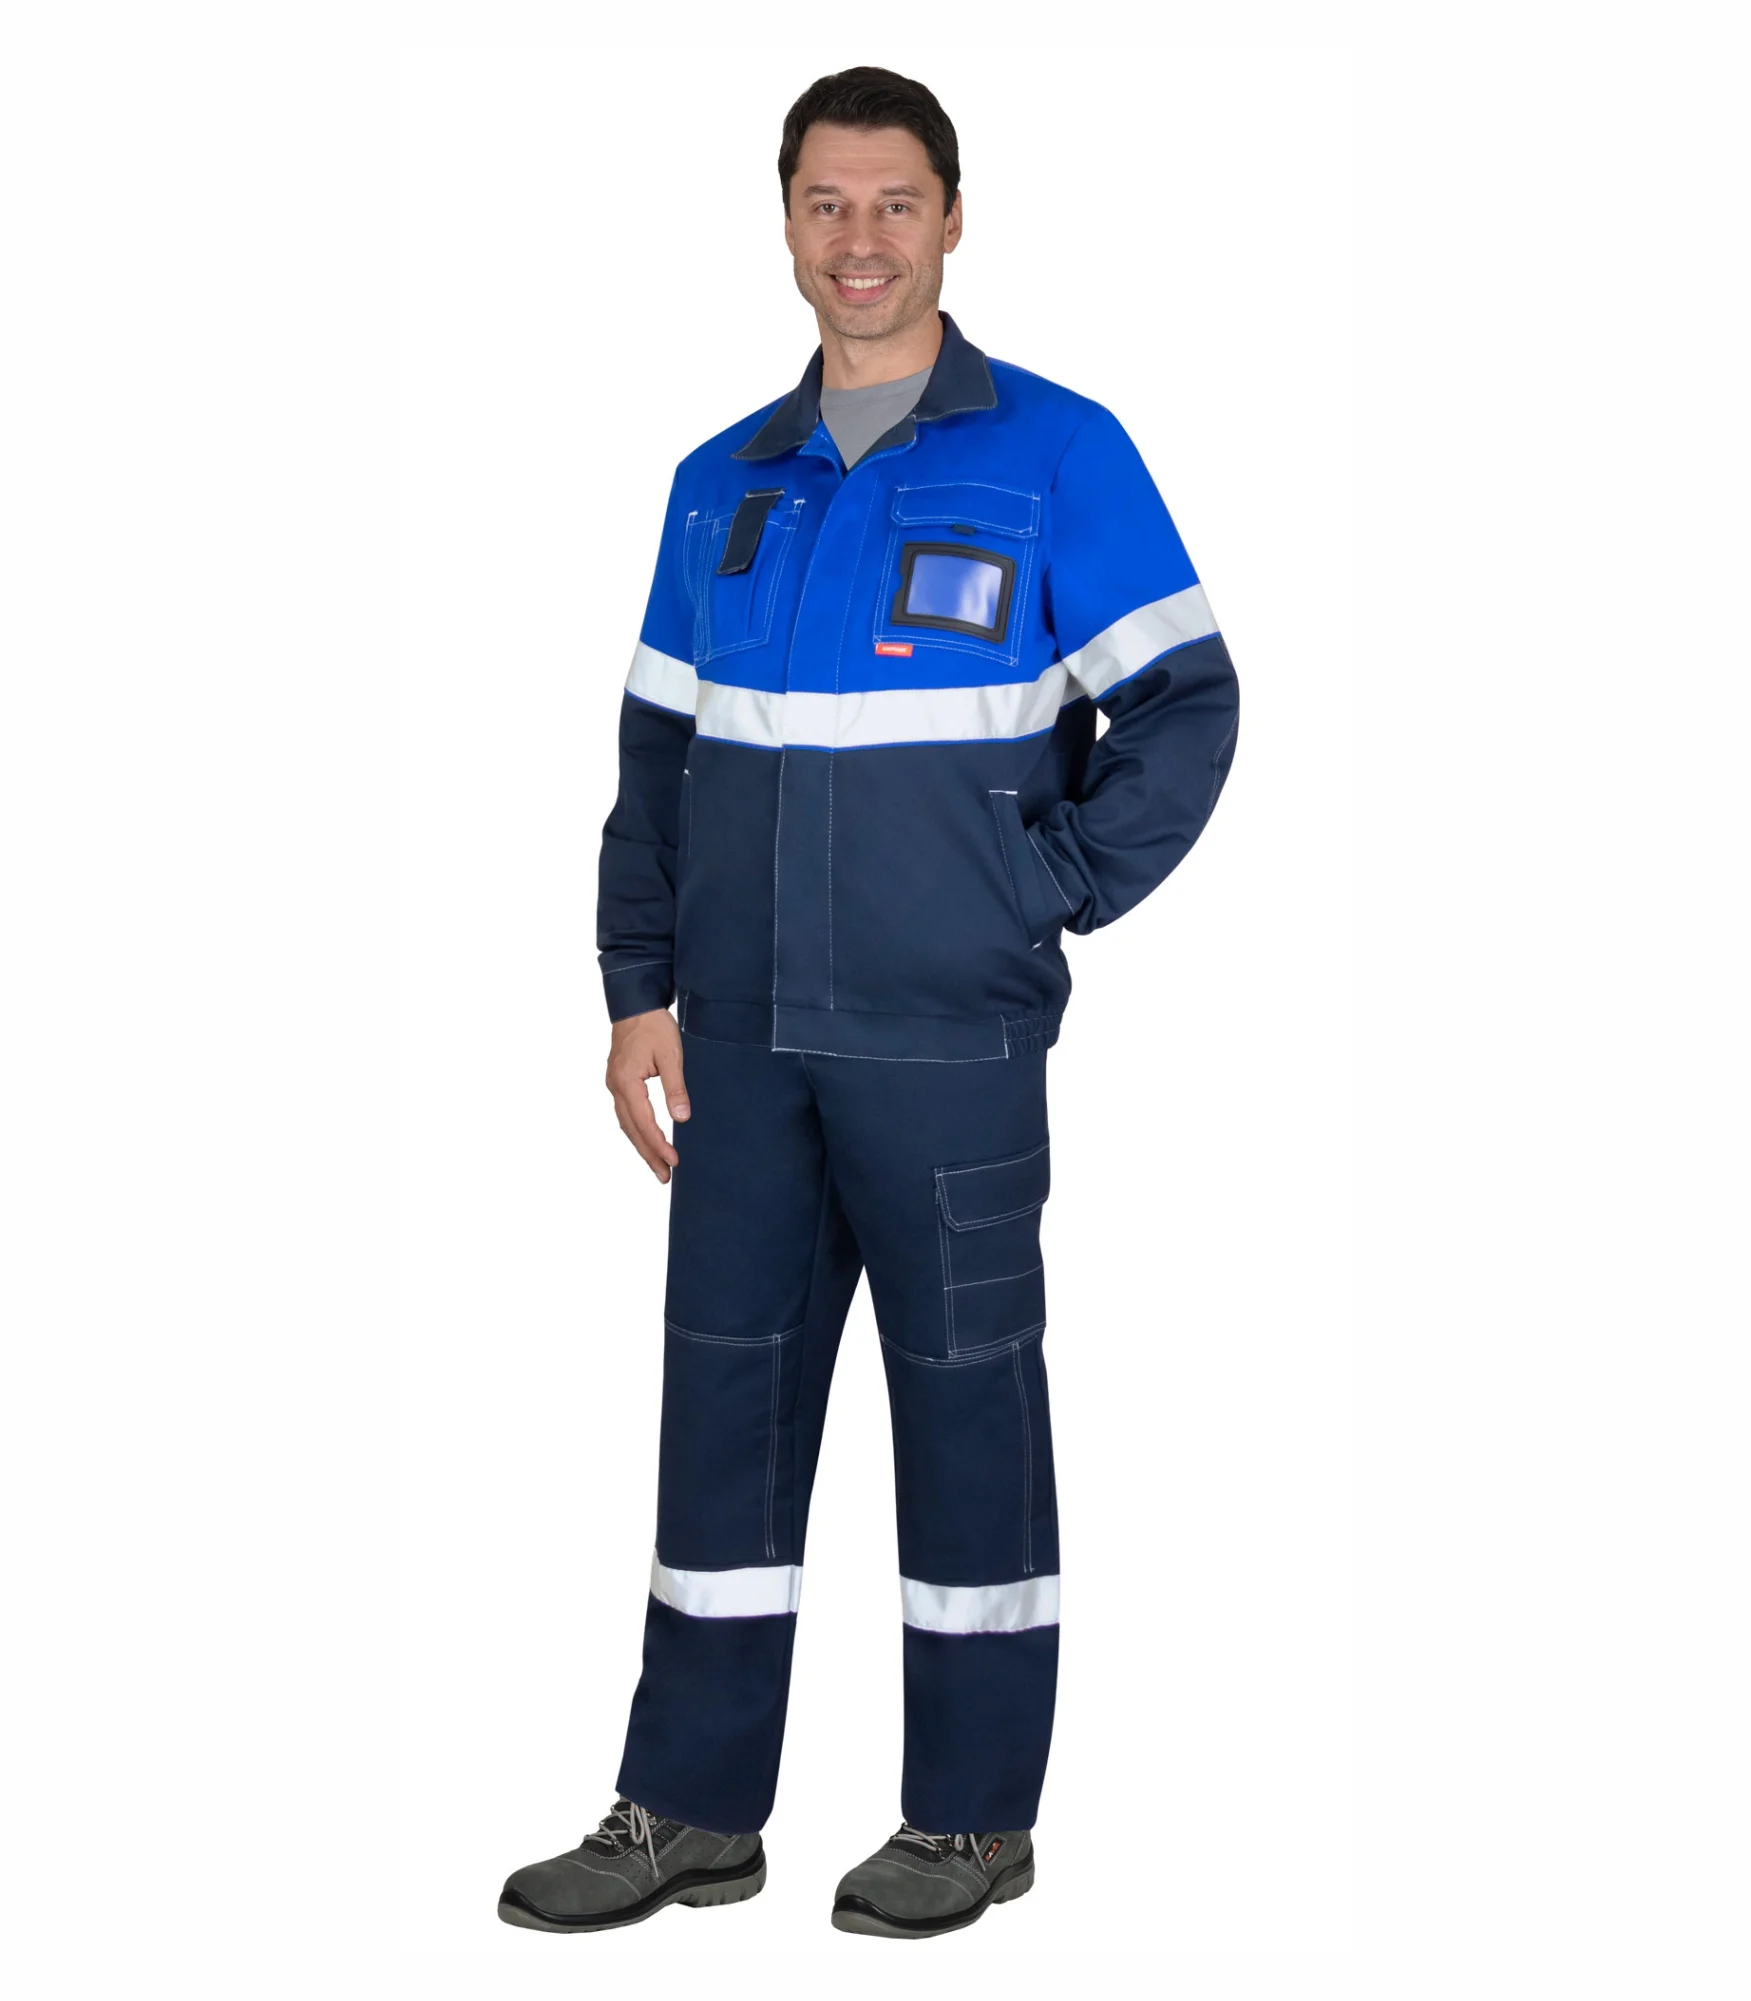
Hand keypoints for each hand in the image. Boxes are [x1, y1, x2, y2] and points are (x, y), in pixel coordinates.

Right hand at [605, 1008, 689, 1181]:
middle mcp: (615, 1087)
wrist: (635, 1005)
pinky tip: (647, 1140)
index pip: (644, 1123)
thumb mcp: (672, 1055)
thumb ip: (676, 1087)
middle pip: (631, 1130)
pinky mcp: (618, 1082)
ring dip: (641, 1146)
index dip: (658, 1145)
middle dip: (648, 1155)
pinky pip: (626, 1114)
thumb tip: (682, 1117)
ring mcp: (614, 1085)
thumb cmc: (654, 1026)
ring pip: (626, 1124)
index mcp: (627, 1082)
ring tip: (658, 1166)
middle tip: (664, 1177)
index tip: (673, 1162)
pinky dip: (636, 1131)